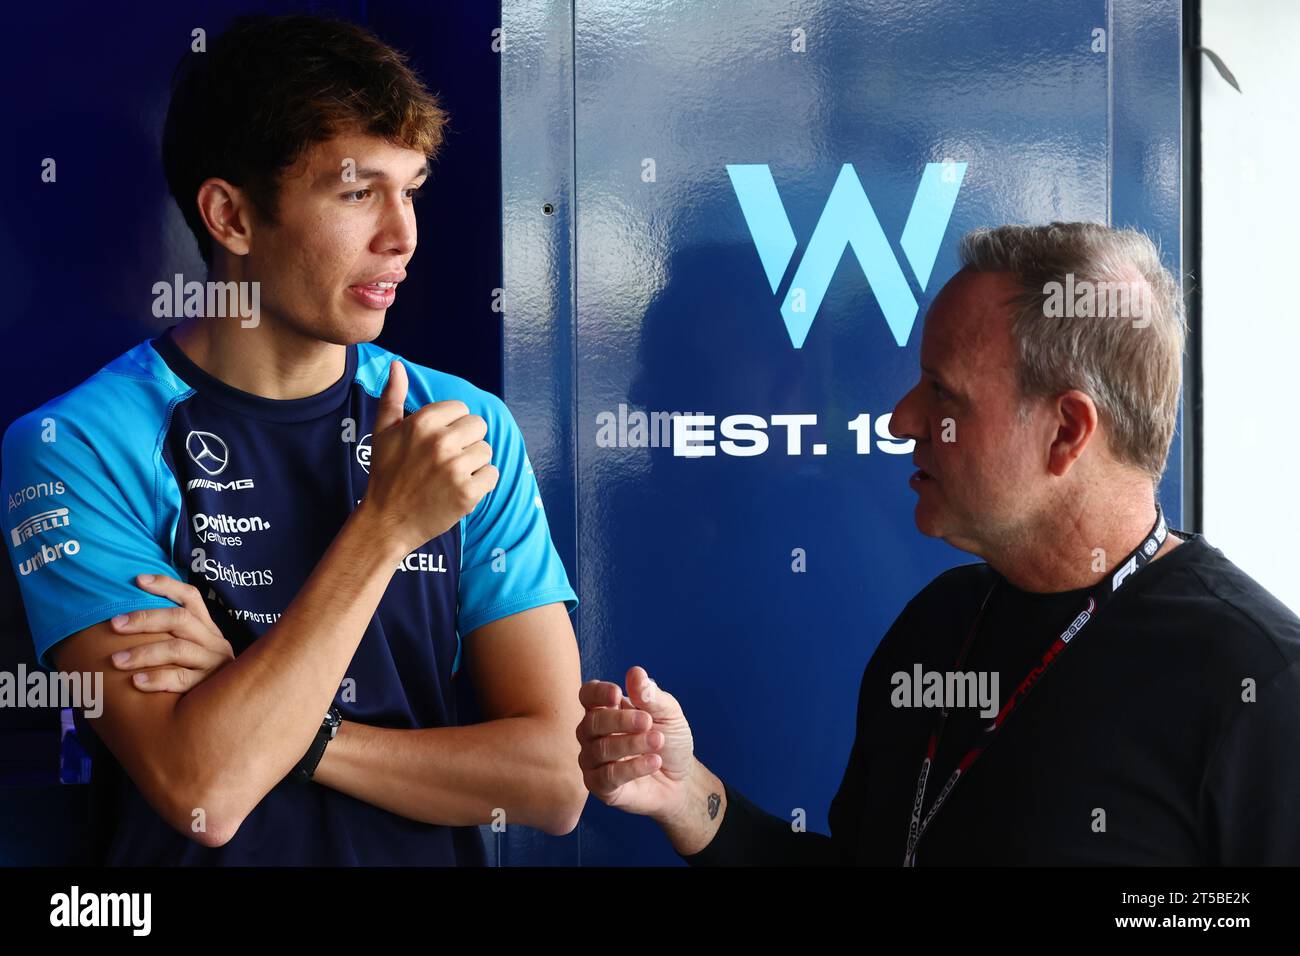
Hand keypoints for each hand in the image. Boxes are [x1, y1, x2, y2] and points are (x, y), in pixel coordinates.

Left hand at [109, 574, 234, 692]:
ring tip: (116, 660)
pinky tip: (137, 682)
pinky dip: (157, 679)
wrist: (226, 717)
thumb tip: (121, 625)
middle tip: (114, 624)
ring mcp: (215, 665)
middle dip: (145, 618)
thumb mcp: (189, 657)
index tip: (138, 580)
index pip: (190, 598)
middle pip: (181, 619)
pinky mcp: (211, 688)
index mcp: (207, 630)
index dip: (167, 586)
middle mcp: (215, 642)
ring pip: (179, 649)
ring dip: (144, 653)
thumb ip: (169, 641)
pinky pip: (182, 680)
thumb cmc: (195, 684)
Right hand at [362, 361, 499, 551]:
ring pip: (487, 451)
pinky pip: (493, 475)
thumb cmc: (386, 474)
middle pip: (479, 426)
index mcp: (423, 423)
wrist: (387, 522)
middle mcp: (440, 442)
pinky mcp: (468, 493)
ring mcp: (455, 468)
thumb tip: (397, 364)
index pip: (461, 409)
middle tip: (445, 461)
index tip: (436, 443)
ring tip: (451, 476)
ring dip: (474, 463)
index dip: (452, 426)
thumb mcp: (384, 432)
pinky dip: (481, 484)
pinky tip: (460, 490)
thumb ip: (393, 396)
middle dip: (467, 442)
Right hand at [577, 665, 695, 820]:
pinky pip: (607, 776)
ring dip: (631, 743)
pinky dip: (632, 767)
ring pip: (599, 750)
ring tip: (658, 741)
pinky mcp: (600, 786)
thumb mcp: (669, 714)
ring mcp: (594, 761)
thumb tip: (635, 673)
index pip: (587, 695)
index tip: (617, 693)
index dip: (598, 693)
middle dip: (620, 720)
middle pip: (591, 722)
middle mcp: (593, 734)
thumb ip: (651, 696)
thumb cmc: (670, 741)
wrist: (682, 779)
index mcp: (606, 709)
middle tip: (647, 721)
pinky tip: (654, 762)